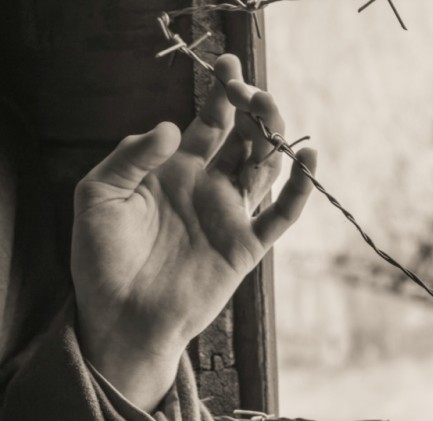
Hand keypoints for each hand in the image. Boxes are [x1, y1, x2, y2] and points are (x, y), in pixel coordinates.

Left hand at [71, 55, 316, 410]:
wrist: (121, 316)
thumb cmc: (102, 258)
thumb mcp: (98, 196)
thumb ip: (130, 158)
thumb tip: (173, 127)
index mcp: (175, 170)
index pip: (208, 122)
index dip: (221, 93)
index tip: (228, 66)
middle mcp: (208, 187)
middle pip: (245, 138)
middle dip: (252, 108)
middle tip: (250, 89)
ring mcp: (230, 216)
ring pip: (265, 168)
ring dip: (273, 138)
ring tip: (271, 113)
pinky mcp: (246, 247)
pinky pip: (281, 215)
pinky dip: (299, 188)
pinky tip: (307, 160)